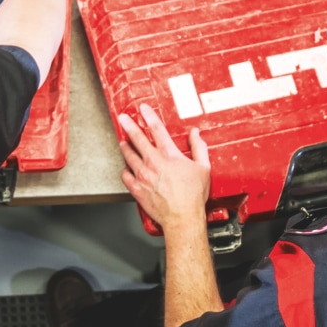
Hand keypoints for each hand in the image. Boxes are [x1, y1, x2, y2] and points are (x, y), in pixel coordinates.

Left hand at [118, 104, 210, 235]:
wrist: (182, 217)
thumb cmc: (193, 196)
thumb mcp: (203, 168)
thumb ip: (199, 148)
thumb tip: (196, 135)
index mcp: (169, 156)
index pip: (157, 130)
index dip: (149, 116)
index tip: (143, 109)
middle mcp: (153, 163)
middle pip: (137, 139)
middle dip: (129, 126)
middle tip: (123, 118)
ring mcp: (143, 176)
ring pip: (129, 156)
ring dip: (125, 146)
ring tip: (123, 141)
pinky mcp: (137, 189)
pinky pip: (126, 176)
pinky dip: (125, 170)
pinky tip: (126, 168)